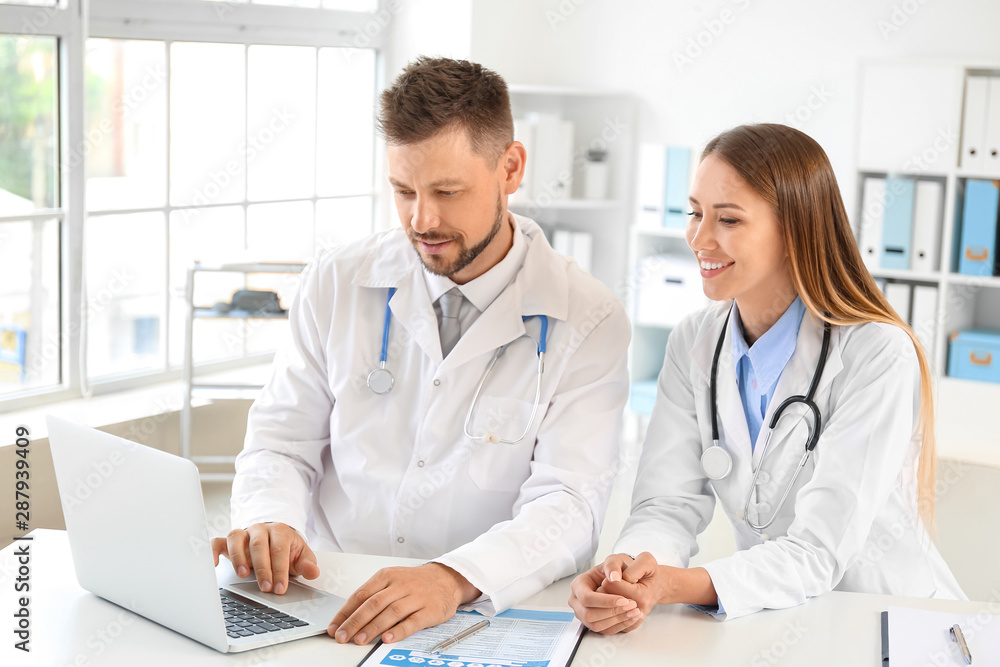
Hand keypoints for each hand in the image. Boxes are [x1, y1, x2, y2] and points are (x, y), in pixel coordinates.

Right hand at [211, 523, 320, 593]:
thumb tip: (313, 572)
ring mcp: (243, 533)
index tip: (280, 588)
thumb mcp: (301, 556)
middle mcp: (260, 529)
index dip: (280, 570)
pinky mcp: (228, 541)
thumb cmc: (288, 550)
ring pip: (236, 538)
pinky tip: (214, 565)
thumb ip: (308, 564)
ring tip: (242, 575)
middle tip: (266, 588)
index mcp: (280, 531)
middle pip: (258, 545)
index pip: (279, 550)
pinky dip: (213, 551)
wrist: (276, 538)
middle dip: (262, 568)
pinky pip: (217, 541)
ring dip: (238, 557)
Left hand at [328, 562, 480, 644]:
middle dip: (355, 622)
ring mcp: (416, 597)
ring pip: (391, 612)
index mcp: (387, 576)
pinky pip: (412, 621)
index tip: (334, 626)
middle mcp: (400, 585)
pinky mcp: (430, 610)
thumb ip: (373, 595)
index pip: (361, 594)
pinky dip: (399, 631)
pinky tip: (387, 639)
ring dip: (373, 628)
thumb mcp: (392, 580)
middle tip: (342, 636)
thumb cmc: (415, 582)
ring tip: (359, 640)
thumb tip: (348, 615)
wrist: (447, 578)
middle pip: (373, 604)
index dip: (345, 612)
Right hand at [568, 554, 642, 633]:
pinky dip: (619, 626)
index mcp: (578, 585)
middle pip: (589, 614)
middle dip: (611, 612)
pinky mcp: (593, 623)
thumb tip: (613, 578)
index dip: (604, 601)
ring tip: (634, 611)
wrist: (619, 578)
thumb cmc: (614, 569)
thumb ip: (612, 566)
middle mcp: (577, 601)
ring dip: (617, 620)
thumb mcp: (614, 561)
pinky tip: (632, 617)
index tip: (623, 599)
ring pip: (596, 625)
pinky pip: (604, 631)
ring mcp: (583, 614)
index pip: (586, 597)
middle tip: (631, 605)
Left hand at [600, 553, 717, 619]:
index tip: (619, 572)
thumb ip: (635, 566)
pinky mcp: (630, 622)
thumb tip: (618, 577)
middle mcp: (638, 611)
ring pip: (607, 603)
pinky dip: (610, 603)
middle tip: (617, 578)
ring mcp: (634, 618)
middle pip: (606, 594)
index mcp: (641, 597)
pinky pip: (610, 613)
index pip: (612, 585)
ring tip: (617, 587)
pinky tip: (617, 596)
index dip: (612, 575)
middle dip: (608, 583)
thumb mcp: (647, 560)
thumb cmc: (653, 571)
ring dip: (609, 593)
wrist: (664, 586)